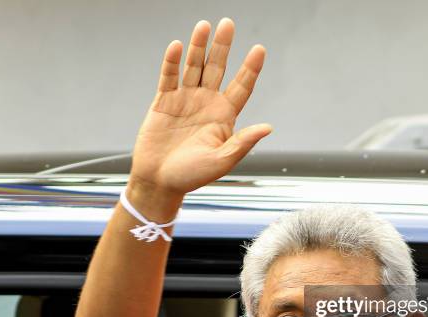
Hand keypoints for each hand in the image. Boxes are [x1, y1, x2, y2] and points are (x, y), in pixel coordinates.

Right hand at [130, 18, 271, 196]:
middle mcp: (206, 103)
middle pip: (217, 68)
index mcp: (224, 116)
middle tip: (228, 24)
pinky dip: (172, 62)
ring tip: (204, 26)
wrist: (159, 181)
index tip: (259, 49)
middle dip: (223, 47)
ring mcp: (185, 100)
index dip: (250, 68)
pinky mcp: (163, 101)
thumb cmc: (192, 176)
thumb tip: (268, 127)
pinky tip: (178, 46)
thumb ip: (242, 143)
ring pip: (194, 67)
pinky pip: (169, 76)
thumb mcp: (221, 161)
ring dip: (198, 47)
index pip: (241, 87)